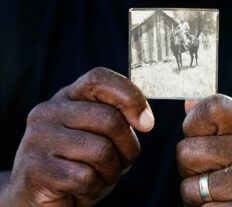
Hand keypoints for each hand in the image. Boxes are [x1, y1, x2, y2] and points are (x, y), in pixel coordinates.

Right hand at [5, 68, 153, 205]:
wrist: (42, 196)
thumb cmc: (79, 163)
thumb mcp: (101, 135)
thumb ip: (117, 119)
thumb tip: (145, 120)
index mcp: (67, 98)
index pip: (99, 79)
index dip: (130, 97)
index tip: (147, 123)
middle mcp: (49, 112)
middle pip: (109, 119)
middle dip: (128, 147)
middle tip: (121, 161)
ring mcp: (38, 139)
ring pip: (101, 151)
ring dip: (112, 172)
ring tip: (99, 176)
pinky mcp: (36, 169)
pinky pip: (86, 178)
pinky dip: (95, 189)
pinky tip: (82, 189)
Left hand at [177, 94, 231, 206]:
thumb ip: (214, 120)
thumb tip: (189, 101)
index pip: (211, 107)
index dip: (194, 124)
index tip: (204, 137)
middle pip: (186, 151)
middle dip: (190, 167)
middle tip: (213, 173)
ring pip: (189, 187)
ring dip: (196, 193)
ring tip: (220, 191)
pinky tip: (226, 206)